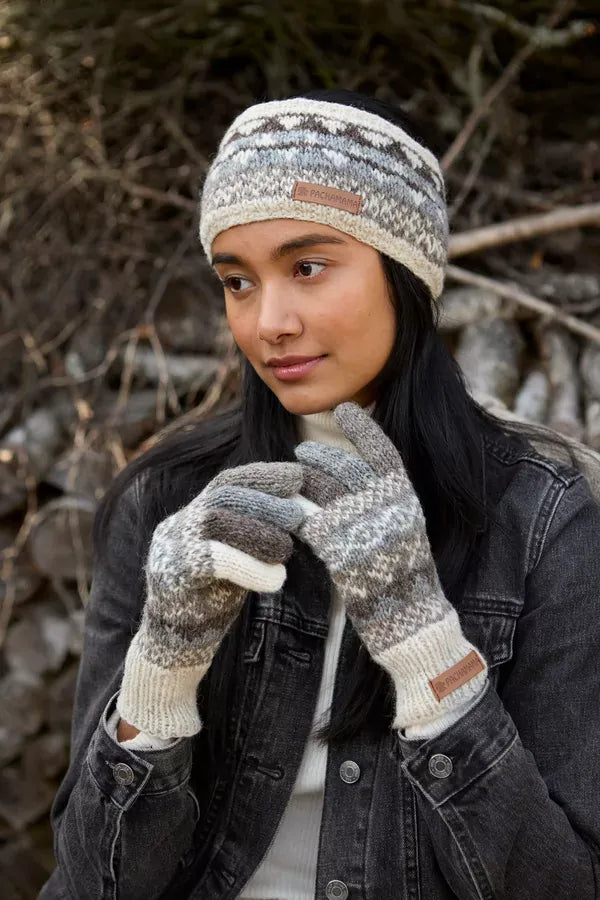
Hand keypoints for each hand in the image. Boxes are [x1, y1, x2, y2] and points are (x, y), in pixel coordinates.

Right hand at [117, 461, 304, 737]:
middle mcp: (177, 526)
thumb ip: (252, 534)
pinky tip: (277, 579)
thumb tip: (300, 510)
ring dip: (259, 532)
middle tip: (298, 515)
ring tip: (287, 549)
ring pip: (215, 521)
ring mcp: (170, 550)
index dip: (262, 477)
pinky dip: (251, 566)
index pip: (227, 482)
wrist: (171, 649)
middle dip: (265, 501)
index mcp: (190, 515)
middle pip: (222, 496)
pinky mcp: (172, 578)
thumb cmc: (211, 601)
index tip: (297, 477)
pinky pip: (214, 560)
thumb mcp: (234, 559)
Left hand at [292, 401, 487, 733]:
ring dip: (300, 480)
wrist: (411, 620)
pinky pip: (305, 519)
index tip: (345, 410)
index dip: (363, 428)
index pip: (382, 450)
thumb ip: (386, 502)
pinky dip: (293, 513)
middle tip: (303, 453)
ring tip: (291, 478)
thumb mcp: (406, 529)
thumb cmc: (407, 579)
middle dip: (319, 456)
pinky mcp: (336, 547)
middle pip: (342, 465)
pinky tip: (284, 512)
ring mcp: (360, 524)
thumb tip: (360, 478)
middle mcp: (384, 504)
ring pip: (319, 488)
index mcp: (405, 497)